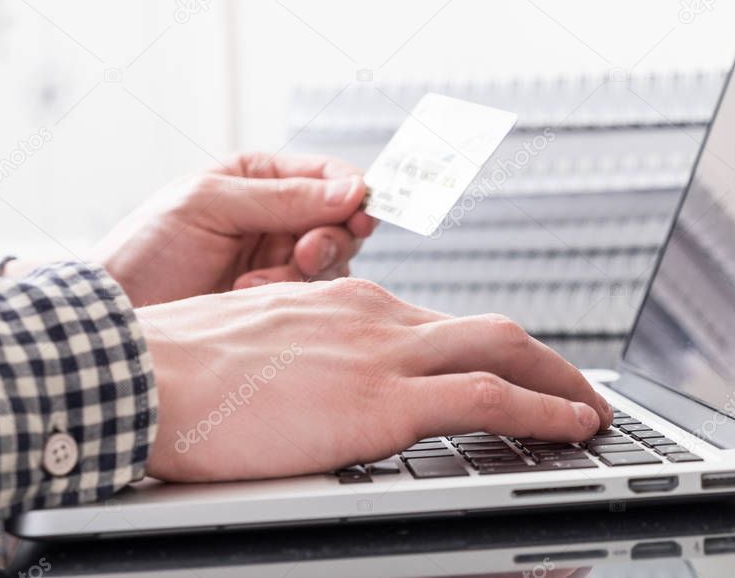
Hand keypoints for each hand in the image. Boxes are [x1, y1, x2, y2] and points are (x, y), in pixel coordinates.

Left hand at [92, 153, 375, 305]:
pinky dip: (287, 296)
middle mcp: (278, 216)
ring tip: (254, 283)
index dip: (355, 193)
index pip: (331, 175)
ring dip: (302, 273)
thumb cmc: (148, 248)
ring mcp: (278, 259)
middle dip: (329, 238)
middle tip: (303, 255)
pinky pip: (311, 295)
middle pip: (341, 221)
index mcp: (261, 177)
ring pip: (332, 262)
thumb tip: (354, 188)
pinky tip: (246, 296)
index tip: (361, 215)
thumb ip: (283, 196)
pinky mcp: (276, 299)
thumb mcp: (210, 204)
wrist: (117, 315)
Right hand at [139, 278, 612, 480]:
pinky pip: (488, 397)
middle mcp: (376, 316)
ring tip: (592, 413)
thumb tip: (315, 383)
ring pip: (505, 350)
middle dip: (546, 360)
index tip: (511, 373)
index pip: (442, 324)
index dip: (489, 351)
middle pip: (491, 328)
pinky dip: (543, 410)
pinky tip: (572, 429)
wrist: (142, 375)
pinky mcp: (380, 399)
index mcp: (346, 305)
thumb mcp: (258, 346)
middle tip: (577, 388)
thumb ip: (304, 356)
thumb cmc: (181, 369)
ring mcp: (383, 352)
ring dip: (561, 383)